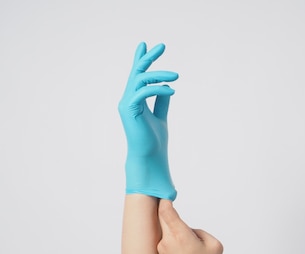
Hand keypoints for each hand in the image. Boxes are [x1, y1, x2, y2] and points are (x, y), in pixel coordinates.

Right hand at [119, 42, 178, 199]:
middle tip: (162, 46)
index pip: (137, 75)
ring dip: (159, 74)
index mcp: (135, 99)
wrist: (149, 157)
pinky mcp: (130, 111)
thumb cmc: (154, 140)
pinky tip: (172, 90)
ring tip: (177, 75)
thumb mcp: (161, 116)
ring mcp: (127, 104)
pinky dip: (158, 89)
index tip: (146, 44)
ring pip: (140, 79)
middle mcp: (128, 99)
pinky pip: (143, 92)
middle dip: (148, 57)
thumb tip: (168, 87)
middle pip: (137, 72)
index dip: (141, 59)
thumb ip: (162, 102)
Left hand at [157, 200, 223, 253]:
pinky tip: (181, 251)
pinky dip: (171, 242)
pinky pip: (165, 243)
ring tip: (185, 242)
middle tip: (167, 204)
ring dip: (172, 230)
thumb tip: (190, 231)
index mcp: (180, 235)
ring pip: (165, 231)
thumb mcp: (214, 246)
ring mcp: (162, 250)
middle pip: (162, 218)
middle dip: (166, 211)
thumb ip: (202, 232)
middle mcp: (167, 240)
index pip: (166, 211)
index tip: (166, 196)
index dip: (165, 201)